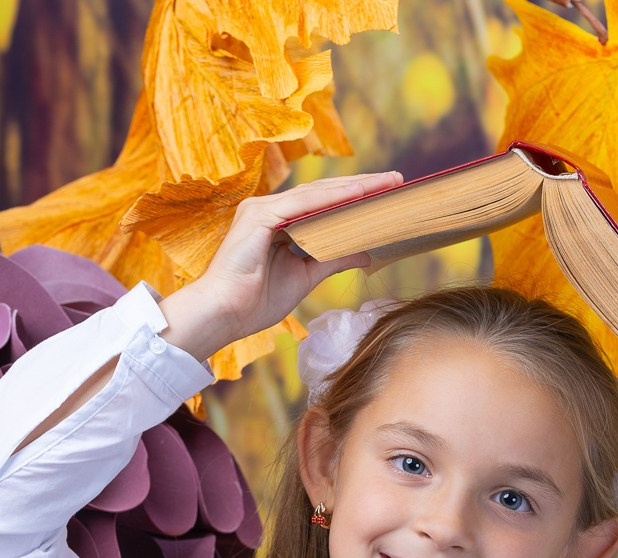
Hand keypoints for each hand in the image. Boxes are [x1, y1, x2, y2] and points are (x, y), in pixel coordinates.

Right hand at [159, 172, 401, 360]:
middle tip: (395, 181)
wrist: (222, 315)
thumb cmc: (254, 302)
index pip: (321, 205)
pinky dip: (332, 199)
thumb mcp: (305, 276)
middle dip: (360, 187)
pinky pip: (303, 203)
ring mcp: (262, 210)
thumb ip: (333, 259)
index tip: (384, 195)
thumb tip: (366, 251)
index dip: (353, 199)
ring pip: (316, 194)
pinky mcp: (259, 216)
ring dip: (352, 188)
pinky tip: (358, 194)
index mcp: (275, 224)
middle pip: (322, 193)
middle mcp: (268, 210)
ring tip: (384, 184)